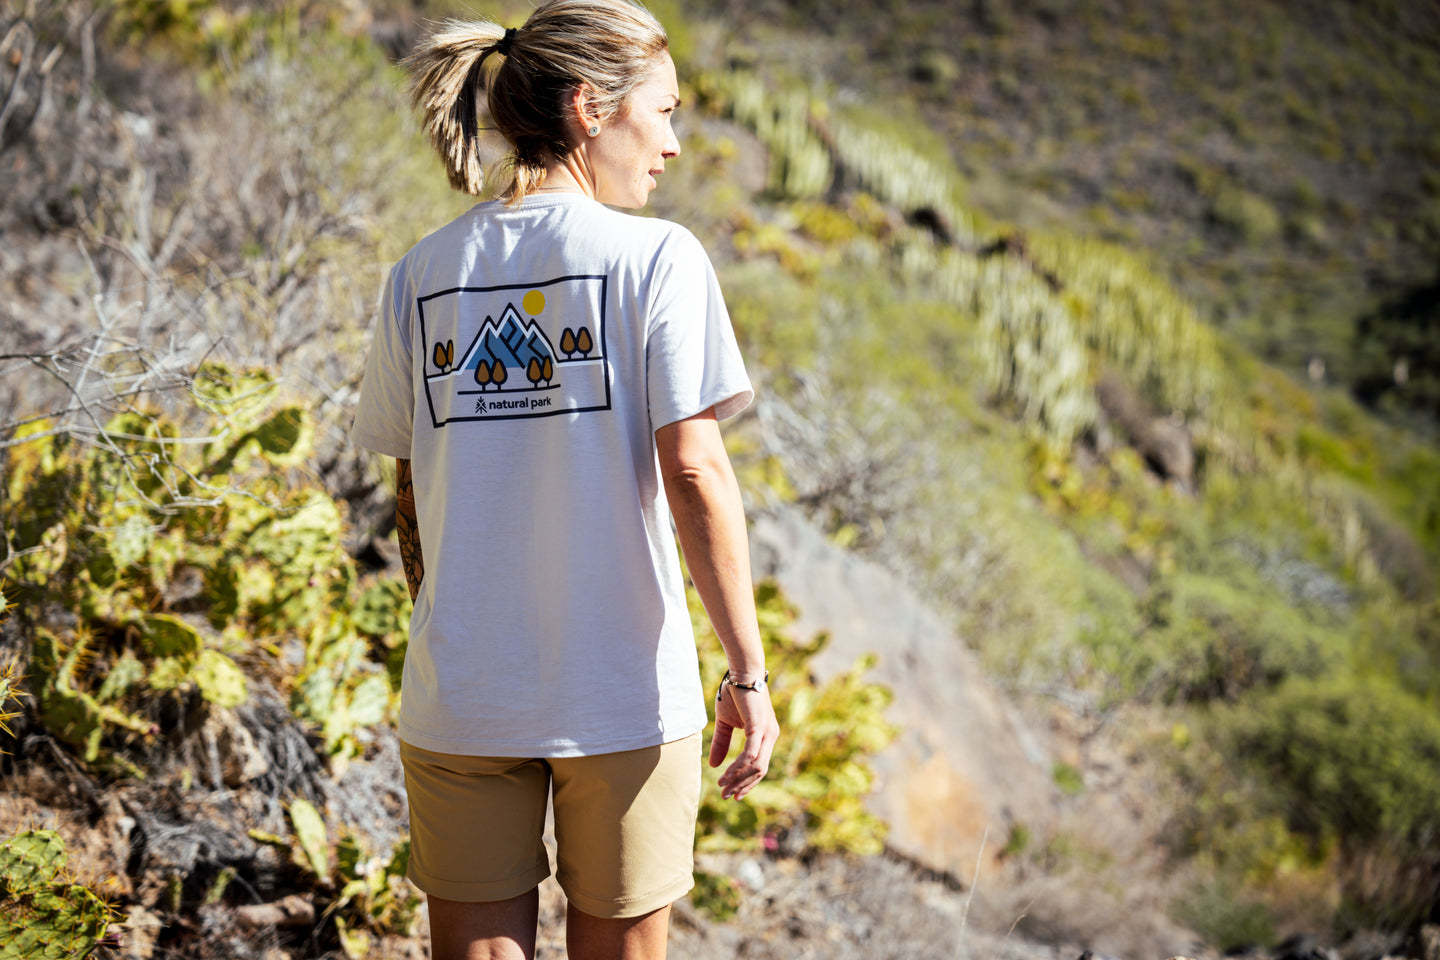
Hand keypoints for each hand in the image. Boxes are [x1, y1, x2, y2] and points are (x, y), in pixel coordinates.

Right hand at [709, 682, 778, 799]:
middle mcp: (771, 737)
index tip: (733, 795)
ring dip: (739, 778)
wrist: (741, 672)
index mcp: (766, 737)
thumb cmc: (735, 694)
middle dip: (742, 786)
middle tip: (726, 795)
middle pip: (759, 771)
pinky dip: (740, 765)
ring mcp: (768, 732)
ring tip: (723, 785)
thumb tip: (713, 765)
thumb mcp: (725, 723)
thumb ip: (721, 743)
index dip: (746, 783)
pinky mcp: (759, 726)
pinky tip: (728, 773)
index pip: (759, 767)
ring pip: (756, 766)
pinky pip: (752, 753)